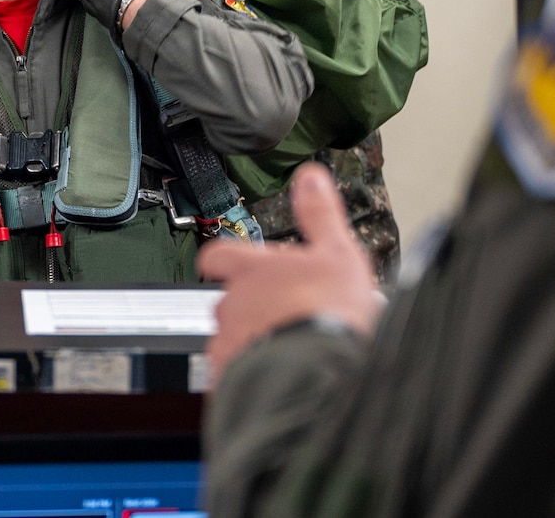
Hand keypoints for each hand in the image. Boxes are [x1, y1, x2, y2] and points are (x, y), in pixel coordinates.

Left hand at [196, 163, 385, 374]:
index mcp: (250, 269)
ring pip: (231, 338)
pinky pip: (234, 374)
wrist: (318, 368)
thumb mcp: (336, 251)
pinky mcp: (230, 377)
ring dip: (252, 341)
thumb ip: (319, 214)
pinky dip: (251, 374)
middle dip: (250, 308)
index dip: (224, 259)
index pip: (218, 255)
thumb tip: (310, 177)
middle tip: (284, 317)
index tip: (232, 263)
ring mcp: (226, 341)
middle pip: (227, 301)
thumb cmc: (328, 310)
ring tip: (288, 350)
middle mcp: (229, 303)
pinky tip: (279, 377)